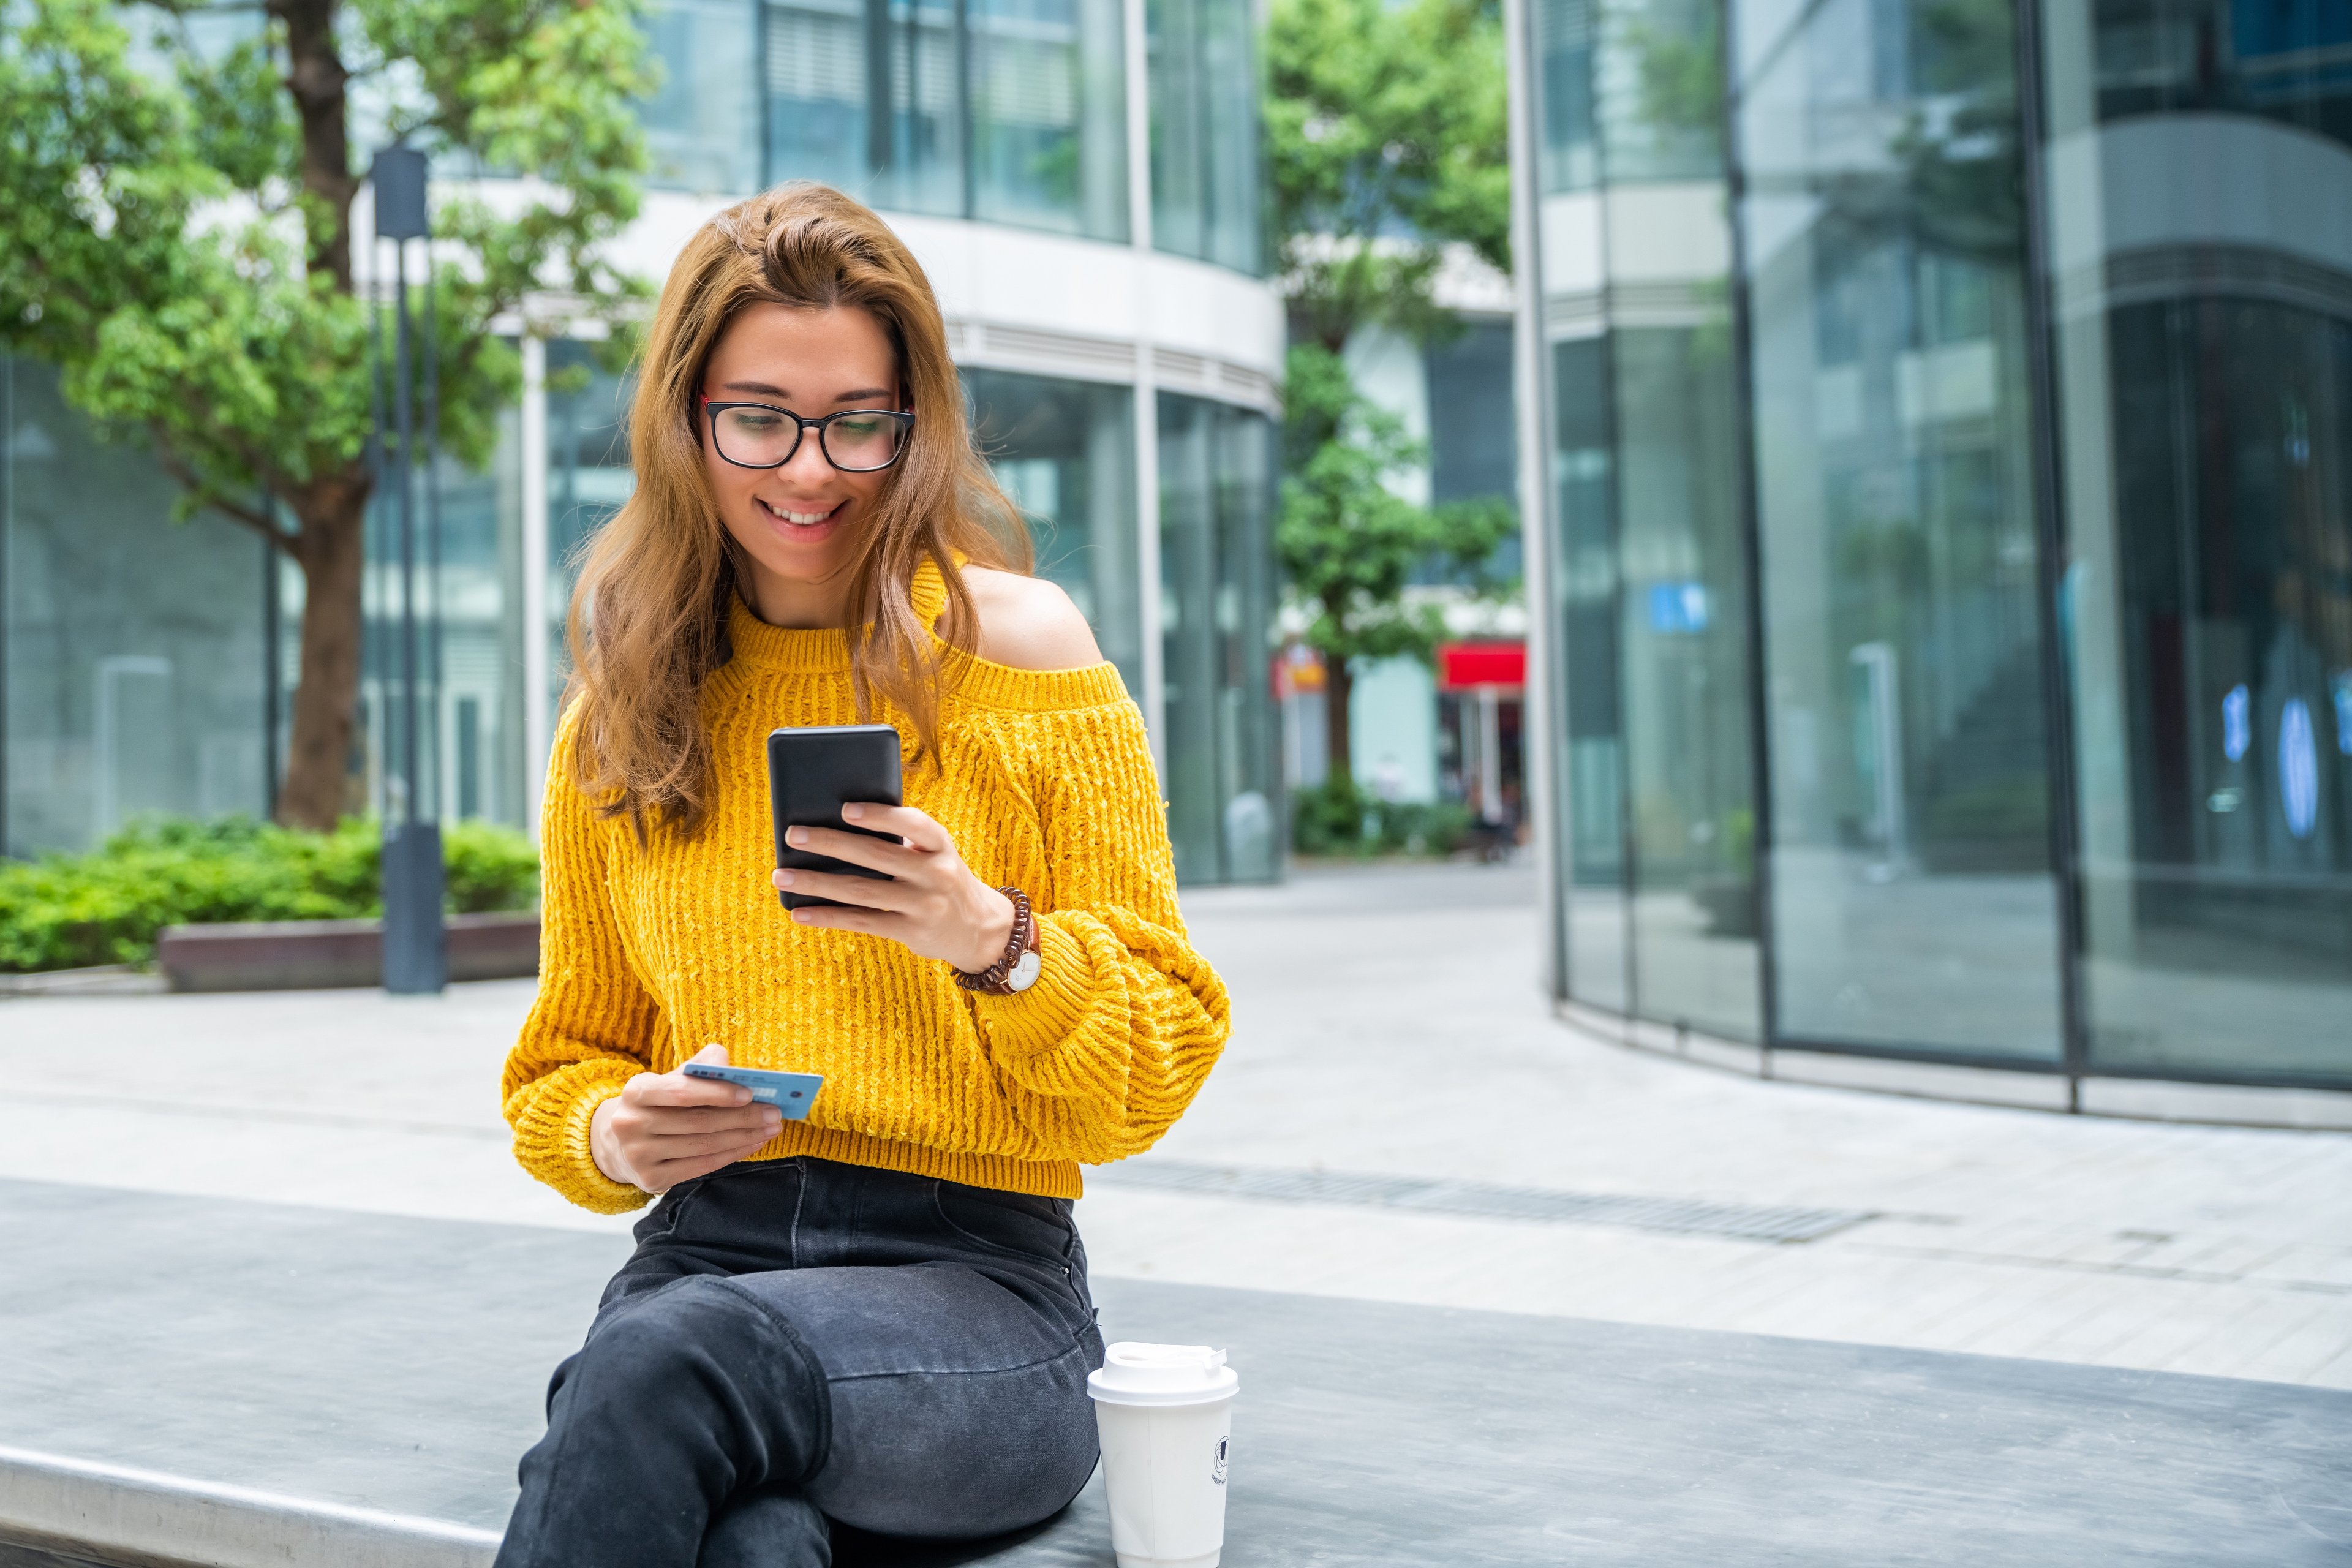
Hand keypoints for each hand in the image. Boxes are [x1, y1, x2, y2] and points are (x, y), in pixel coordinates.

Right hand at [590, 1043, 781, 1193]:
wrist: (618, 1143)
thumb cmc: (657, 1105)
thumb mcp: (668, 1080)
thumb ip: (698, 1068)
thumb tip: (727, 1064)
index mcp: (636, 1091)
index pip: (681, 1091)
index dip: (716, 1092)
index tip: (750, 1093)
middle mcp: (631, 1124)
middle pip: (698, 1121)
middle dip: (743, 1118)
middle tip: (774, 1113)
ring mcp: (638, 1155)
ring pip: (703, 1146)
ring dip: (744, 1137)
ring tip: (771, 1128)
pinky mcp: (650, 1180)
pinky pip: (701, 1166)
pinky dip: (732, 1154)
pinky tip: (752, 1144)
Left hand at [771, 803, 1015, 973]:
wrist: (979, 928)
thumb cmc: (941, 879)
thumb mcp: (934, 854)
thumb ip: (902, 839)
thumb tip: (836, 826)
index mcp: (941, 845)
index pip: (914, 824)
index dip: (879, 816)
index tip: (844, 809)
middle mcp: (935, 874)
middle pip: (876, 855)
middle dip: (831, 843)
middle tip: (793, 834)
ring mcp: (923, 905)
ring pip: (861, 890)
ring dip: (817, 882)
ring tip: (782, 874)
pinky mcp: (910, 932)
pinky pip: (861, 921)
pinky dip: (827, 916)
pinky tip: (800, 912)